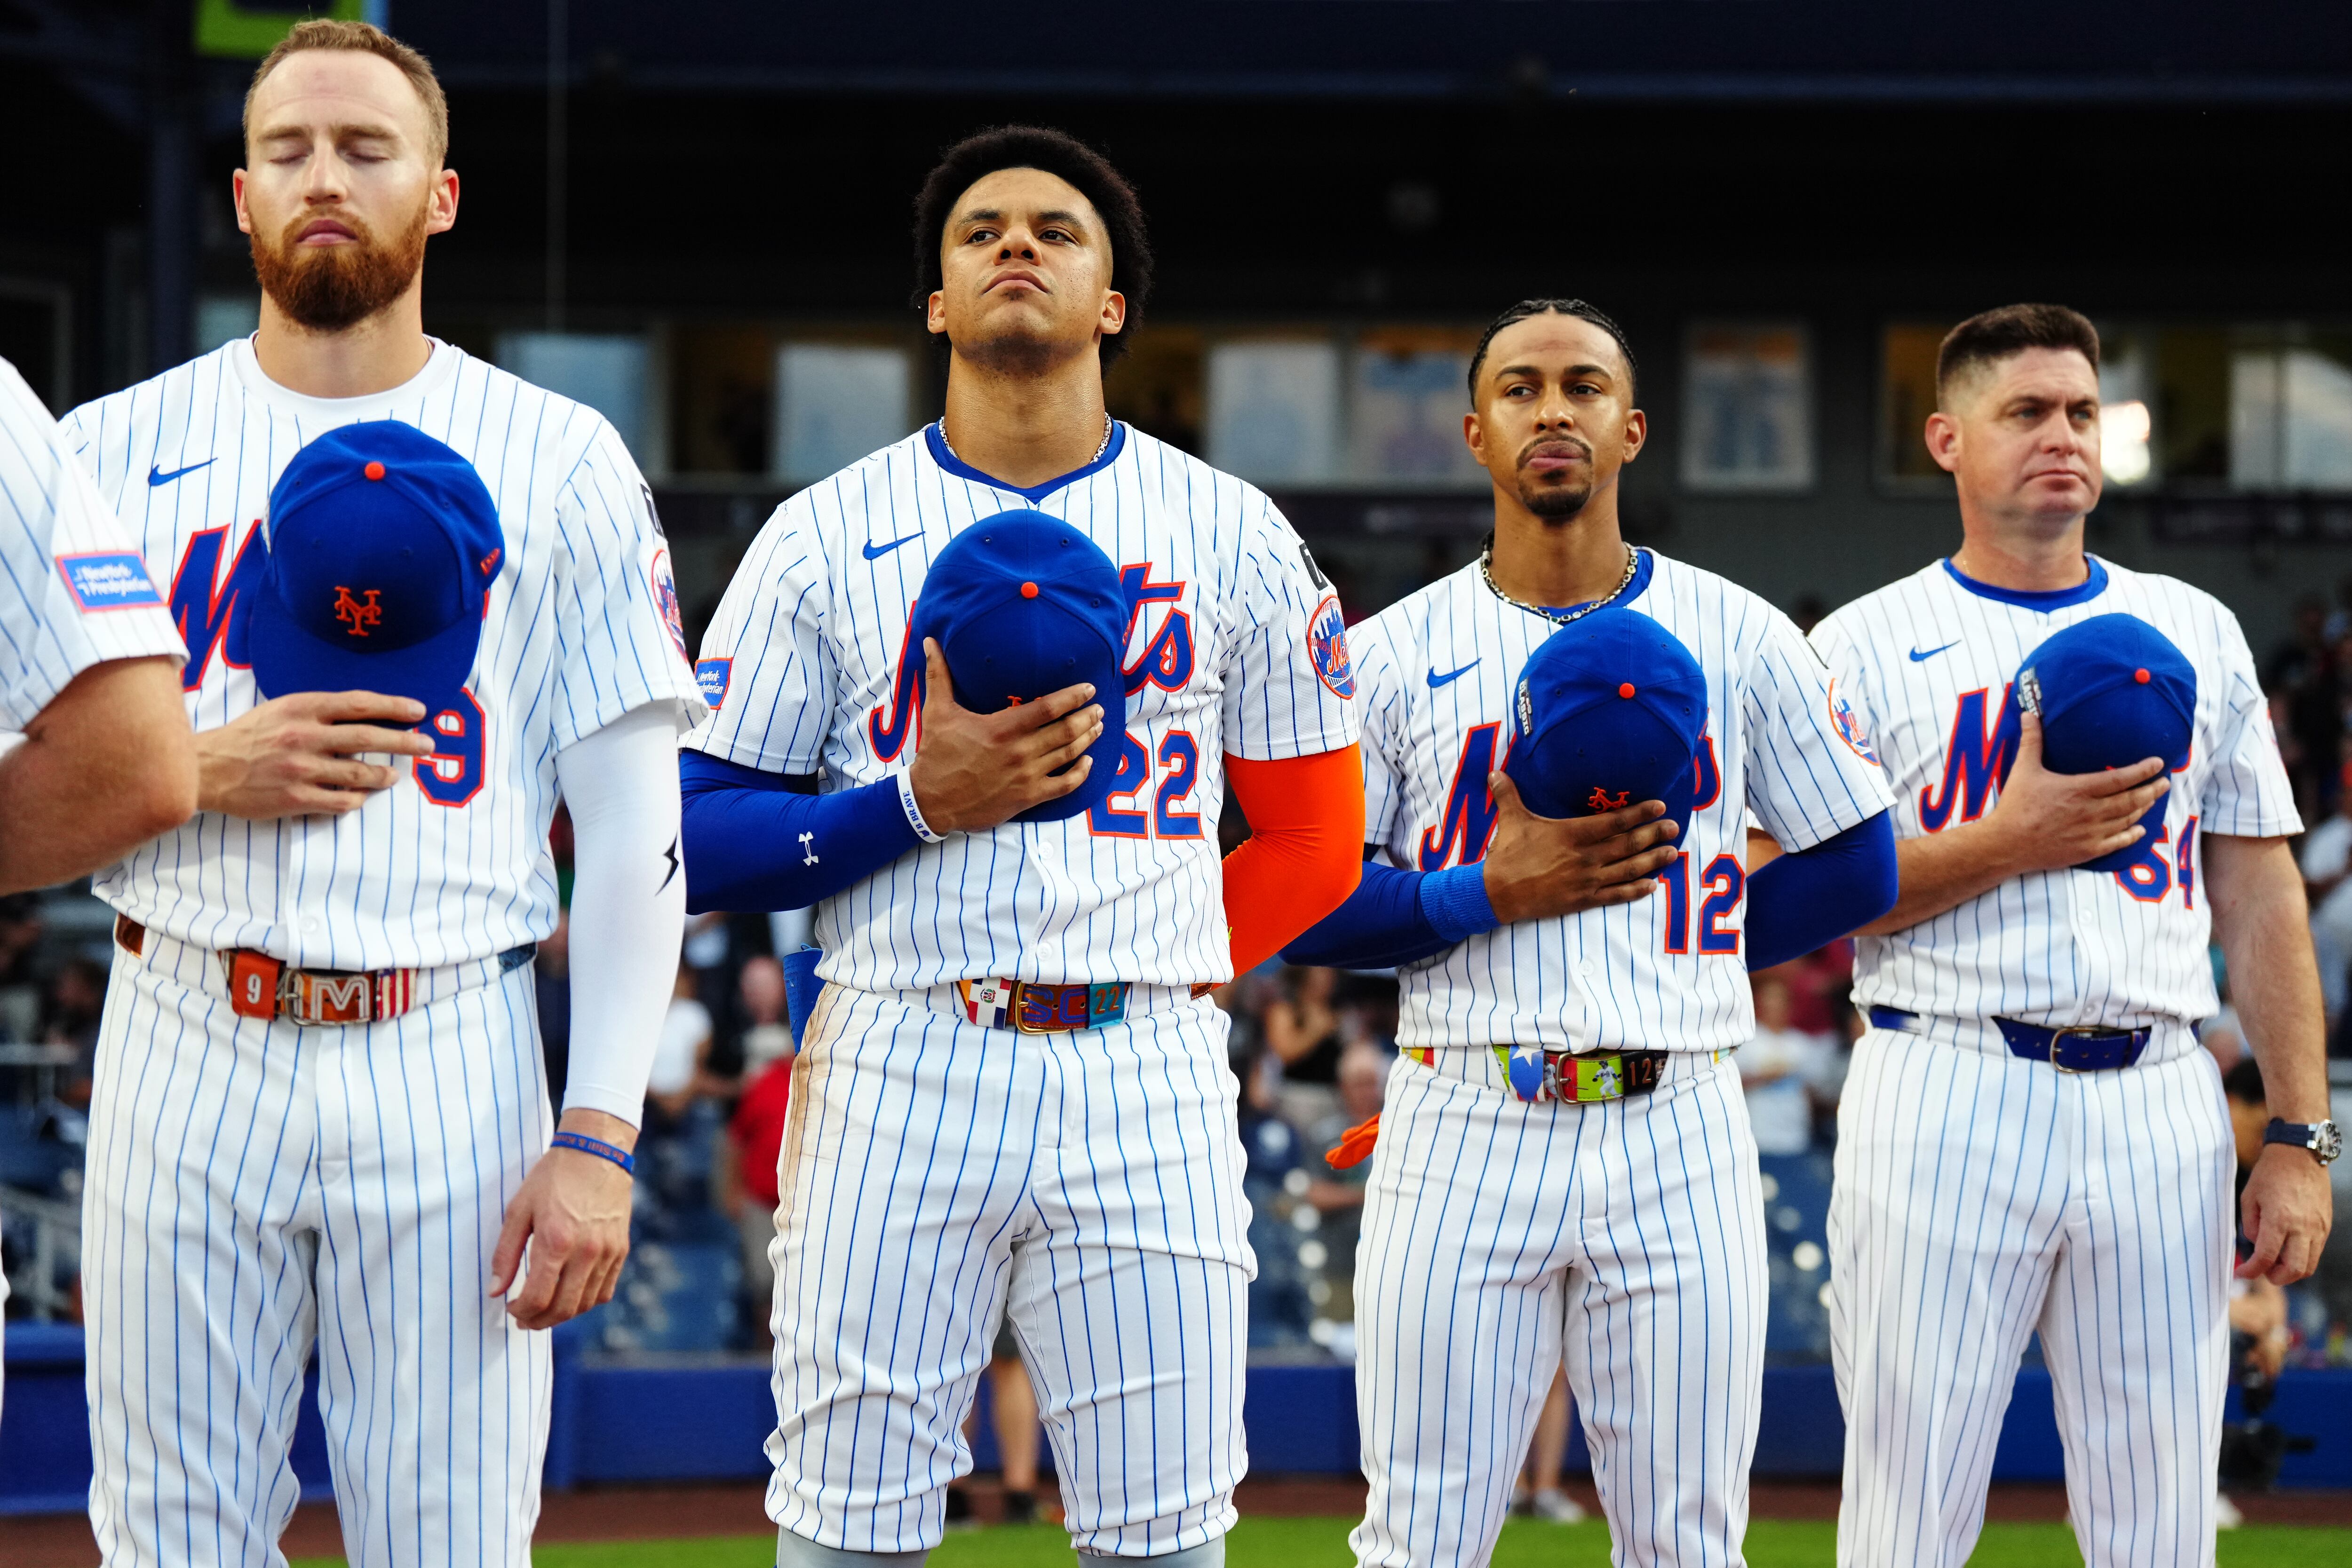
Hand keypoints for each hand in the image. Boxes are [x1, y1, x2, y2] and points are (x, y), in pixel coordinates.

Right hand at [196, 690, 434, 818]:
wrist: (207, 768)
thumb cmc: (249, 737)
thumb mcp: (282, 709)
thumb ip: (320, 711)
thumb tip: (365, 714)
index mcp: (301, 708)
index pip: (359, 704)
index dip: (393, 706)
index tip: (418, 711)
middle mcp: (303, 736)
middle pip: (368, 738)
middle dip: (404, 742)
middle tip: (428, 745)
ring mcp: (300, 769)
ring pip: (359, 774)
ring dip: (384, 775)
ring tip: (395, 775)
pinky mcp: (295, 798)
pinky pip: (340, 802)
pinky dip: (356, 800)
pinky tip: (361, 797)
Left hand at [490, 1109, 636, 1328]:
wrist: (597, 1152)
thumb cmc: (552, 1177)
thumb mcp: (519, 1210)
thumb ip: (506, 1253)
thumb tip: (495, 1291)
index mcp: (555, 1240)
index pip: (537, 1297)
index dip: (520, 1311)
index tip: (510, 1307)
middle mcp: (585, 1251)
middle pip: (563, 1308)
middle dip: (538, 1321)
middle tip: (524, 1319)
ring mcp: (607, 1252)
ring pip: (585, 1303)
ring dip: (562, 1315)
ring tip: (545, 1310)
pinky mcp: (621, 1248)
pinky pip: (605, 1290)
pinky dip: (586, 1301)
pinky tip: (571, 1294)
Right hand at [907, 640, 1104, 834]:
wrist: (930, 802)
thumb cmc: (935, 755)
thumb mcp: (936, 712)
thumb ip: (938, 675)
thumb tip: (928, 642)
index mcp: (1002, 728)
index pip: (1048, 707)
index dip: (1073, 696)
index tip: (1089, 688)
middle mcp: (1019, 751)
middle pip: (1066, 730)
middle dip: (1087, 716)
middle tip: (1098, 707)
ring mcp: (1026, 776)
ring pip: (1069, 754)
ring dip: (1088, 739)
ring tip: (1098, 726)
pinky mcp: (1027, 798)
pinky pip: (1064, 786)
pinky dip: (1081, 774)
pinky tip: (1088, 762)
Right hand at [1480, 772, 1680, 925]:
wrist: (1497, 893)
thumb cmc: (1506, 854)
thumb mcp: (1510, 820)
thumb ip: (1508, 794)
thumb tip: (1495, 772)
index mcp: (1572, 834)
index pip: (1614, 821)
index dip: (1639, 813)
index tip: (1659, 806)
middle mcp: (1585, 857)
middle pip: (1628, 844)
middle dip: (1654, 834)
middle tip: (1675, 827)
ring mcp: (1586, 880)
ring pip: (1628, 869)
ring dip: (1652, 861)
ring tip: (1672, 853)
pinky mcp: (1582, 900)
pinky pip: (1615, 896)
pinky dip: (1635, 891)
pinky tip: (1652, 886)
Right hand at [1985, 711, 2168, 873]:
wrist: (2006, 844)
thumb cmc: (2015, 805)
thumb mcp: (2023, 769)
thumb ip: (2032, 741)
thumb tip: (2029, 714)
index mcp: (2079, 789)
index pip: (2120, 778)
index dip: (2142, 770)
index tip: (2158, 763)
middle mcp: (2090, 811)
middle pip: (2131, 800)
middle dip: (2152, 790)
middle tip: (2165, 782)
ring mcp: (2091, 833)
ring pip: (2127, 819)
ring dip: (2143, 809)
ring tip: (2152, 799)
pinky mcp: (2087, 851)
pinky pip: (2117, 843)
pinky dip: (2132, 835)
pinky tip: (2140, 829)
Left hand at [2238, 1142, 2333, 1285]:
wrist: (2300, 1154)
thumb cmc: (2271, 1173)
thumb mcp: (2249, 1196)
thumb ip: (2250, 1225)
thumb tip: (2255, 1244)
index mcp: (2279, 1219)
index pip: (2266, 1257)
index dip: (2252, 1271)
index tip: (2241, 1273)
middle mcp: (2303, 1227)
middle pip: (2294, 1270)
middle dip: (2275, 1277)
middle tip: (2261, 1271)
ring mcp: (2318, 1228)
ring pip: (2309, 1266)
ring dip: (2291, 1272)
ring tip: (2274, 1263)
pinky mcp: (2326, 1225)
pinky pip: (2316, 1252)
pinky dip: (2302, 1258)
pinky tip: (2288, 1249)